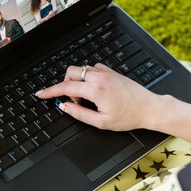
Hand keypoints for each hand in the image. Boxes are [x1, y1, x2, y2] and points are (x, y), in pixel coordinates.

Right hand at [36, 63, 165, 130]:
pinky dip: (88, 78)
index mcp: (95, 89)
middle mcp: (99, 77)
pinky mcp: (112, 71)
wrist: (149, 108)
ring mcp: (106, 72)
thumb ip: (80, 114)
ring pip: (81, 70)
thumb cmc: (128, 116)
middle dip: (65, 85)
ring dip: (78, 83)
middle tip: (74, 101)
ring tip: (88, 99)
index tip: (41, 94)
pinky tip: (95, 90)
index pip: (65, 88)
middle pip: (70, 72)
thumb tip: (65, 107)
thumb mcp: (101, 122)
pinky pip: (92, 69)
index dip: (50, 91)